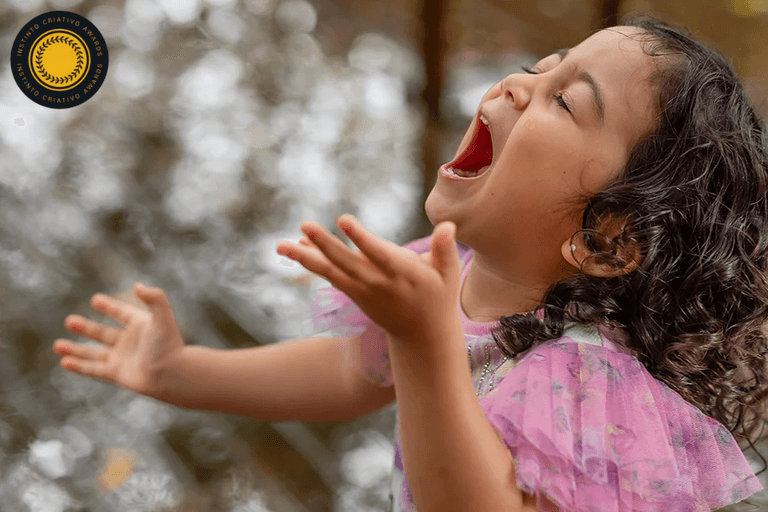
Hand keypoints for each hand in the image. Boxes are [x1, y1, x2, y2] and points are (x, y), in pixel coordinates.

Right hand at [52, 283, 185, 397]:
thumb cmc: (169, 345)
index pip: (121, 313)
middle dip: (86, 328)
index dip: (109, 307)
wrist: (172, 375)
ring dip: (76, 349)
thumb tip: (138, 285)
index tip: (95, 300)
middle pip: (103, 333)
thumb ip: (155, 298)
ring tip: (58, 345)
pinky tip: (65, 362)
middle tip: (69, 321)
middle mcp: (130, 341)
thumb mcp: (163, 318)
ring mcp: (122, 358)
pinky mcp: (117, 373)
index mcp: (140, 325)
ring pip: (94, 353)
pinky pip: (94, 369)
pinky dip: (80, 366)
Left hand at [277, 215, 462, 342]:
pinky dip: (312, 262)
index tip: (342, 220)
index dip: (360, 238)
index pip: (378, 253)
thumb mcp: (448, 275)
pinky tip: (295, 247)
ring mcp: (363, 290)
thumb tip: (448, 225)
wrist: (422, 336)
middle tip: (305, 224)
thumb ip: (444, 250)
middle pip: (347, 261)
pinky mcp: (354, 294)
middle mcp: (378, 282)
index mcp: (402, 274)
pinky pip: (330, 276)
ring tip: (280, 245)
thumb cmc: (438, 297)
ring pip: (331, 271)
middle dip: (324, 244)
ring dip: (305, 258)